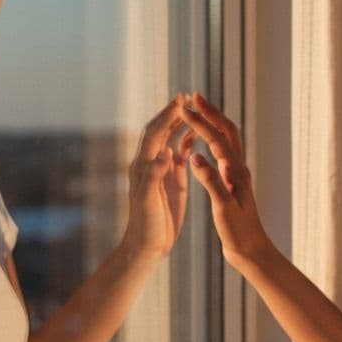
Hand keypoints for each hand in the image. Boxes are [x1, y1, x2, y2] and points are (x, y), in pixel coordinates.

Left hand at [121, 95, 190, 260]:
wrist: (147, 245)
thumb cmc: (146, 226)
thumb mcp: (149, 201)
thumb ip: (154, 176)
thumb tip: (163, 152)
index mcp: (144, 165)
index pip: (155, 133)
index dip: (167, 115)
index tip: (181, 100)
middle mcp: (151, 163)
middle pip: (161, 130)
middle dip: (173, 113)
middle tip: (188, 96)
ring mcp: (162, 171)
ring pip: (170, 139)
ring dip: (180, 123)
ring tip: (193, 109)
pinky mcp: (172, 180)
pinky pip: (179, 155)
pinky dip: (187, 142)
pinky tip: (197, 135)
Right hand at [178, 92, 275, 272]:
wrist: (252, 251)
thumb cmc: (238, 233)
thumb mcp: (223, 208)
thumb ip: (211, 182)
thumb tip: (196, 157)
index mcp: (234, 172)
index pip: (215, 139)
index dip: (199, 121)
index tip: (183, 107)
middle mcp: (238, 169)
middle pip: (227, 130)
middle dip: (210, 111)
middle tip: (194, 96)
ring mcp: (236, 175)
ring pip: (227, 139)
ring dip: (213, 122)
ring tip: (198, 111)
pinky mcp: (233, 183)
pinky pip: (223, 152)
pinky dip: (212, 140)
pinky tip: (202, 144)